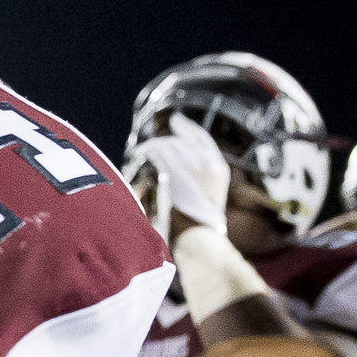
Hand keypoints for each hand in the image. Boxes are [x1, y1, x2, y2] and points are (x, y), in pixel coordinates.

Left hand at [129, 113, 230, 233]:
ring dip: (152, 148)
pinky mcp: (167, 167)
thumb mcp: (209, 202)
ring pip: (164, 145)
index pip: (201, 138)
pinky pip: (153, 151)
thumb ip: (201, 182)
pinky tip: (138, 155)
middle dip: (166, 143)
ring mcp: (187, 164)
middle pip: (180, 141)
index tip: (176, 120)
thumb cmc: (199, 227)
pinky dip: (145, 152)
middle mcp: (205, 163)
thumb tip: (184, 169)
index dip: (187, 128)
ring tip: (142, 153)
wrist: (193, 235)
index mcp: (218, 170)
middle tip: (153, 146)